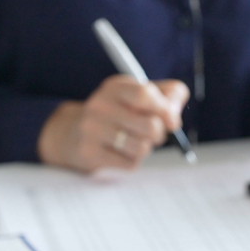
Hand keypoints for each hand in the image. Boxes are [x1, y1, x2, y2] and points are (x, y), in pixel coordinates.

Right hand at [38, 75, 189, 172]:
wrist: (74, 134)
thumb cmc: (118, 114)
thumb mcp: (139, 96)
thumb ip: (168, 96)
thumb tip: (175, 116)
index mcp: (115, 87)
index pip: (145, 95)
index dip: (166, 110)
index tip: (172, 122)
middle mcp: (100, 105)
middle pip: (150, 126)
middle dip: (159, 134)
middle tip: (153, 134)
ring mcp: (91, 129)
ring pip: (142, 148)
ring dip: (145, 149)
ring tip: (135, 143)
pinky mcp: (89, 152)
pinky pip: (129, 164)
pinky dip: (133, 161)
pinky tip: (122, 154)